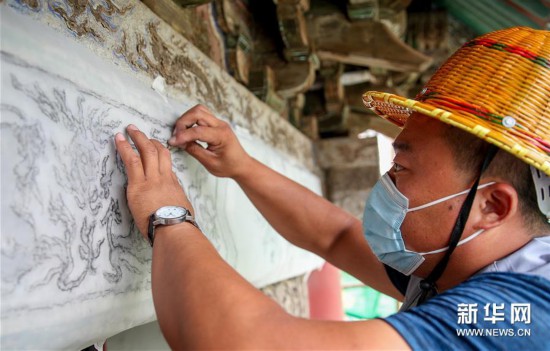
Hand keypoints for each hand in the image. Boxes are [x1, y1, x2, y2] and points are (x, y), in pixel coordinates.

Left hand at [115, 124, 193, 238]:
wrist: (174, 228)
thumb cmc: (179, 225)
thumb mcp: (183, 211)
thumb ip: (177, 205)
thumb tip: (177, 208)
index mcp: (173, 186)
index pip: (166, 166)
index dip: (160, 156)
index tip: (154, 150)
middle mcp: (163, 178)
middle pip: (159, 152)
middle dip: (149, 140)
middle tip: (140, 132)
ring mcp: (151, 179)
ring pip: (146, 151)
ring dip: (138, 138)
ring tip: (130, 129)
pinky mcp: (138, 185)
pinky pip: (131, 160)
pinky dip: (124, 148)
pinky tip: (119, 139)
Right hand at [168, 104, 252, 178]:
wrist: (242, 165)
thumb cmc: (229, 166)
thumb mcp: (210, 163)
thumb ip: (194, 150)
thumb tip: (180, 142)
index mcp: (222, 136)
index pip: (198, 130)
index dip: (183, 135)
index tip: (172, 142)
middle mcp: (221, 125)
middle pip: (198, 112)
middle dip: (183, 122)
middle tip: (176, 136)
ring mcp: (219, 122)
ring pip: (199, 110)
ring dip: (187, 119)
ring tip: (181, 133)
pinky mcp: (216, 123)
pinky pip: (202, 114)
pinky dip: (191, 120)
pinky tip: (188, 131)